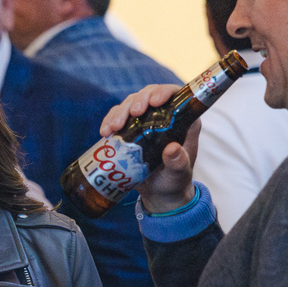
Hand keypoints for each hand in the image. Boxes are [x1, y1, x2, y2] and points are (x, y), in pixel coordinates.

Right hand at [99, 85, 197, 213]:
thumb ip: (178, 162)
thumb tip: (172, 149)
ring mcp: (144, 121)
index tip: (154, 101)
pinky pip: (117, 118)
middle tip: (132, 113)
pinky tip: (105, 132)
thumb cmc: (175, 180)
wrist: (160, 193)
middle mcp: (163, 116)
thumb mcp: (179, 173)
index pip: (175, 96)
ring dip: (120, 112)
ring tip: (113, 128)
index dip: (164, 92)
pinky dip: (109, 122)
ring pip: (130, 104)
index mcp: (182, 121)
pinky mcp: (129, 129)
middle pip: (149, 95)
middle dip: (138, 100)